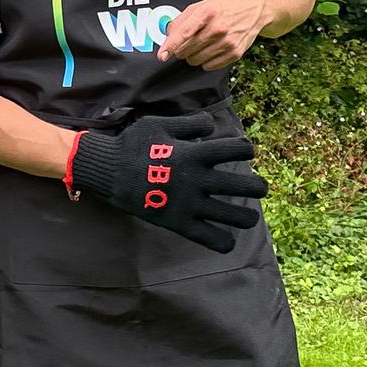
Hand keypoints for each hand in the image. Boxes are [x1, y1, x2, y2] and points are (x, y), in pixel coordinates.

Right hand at [66, 112, 267, 253]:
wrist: (107, 170)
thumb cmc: (132, 144)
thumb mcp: (159, 124)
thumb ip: (190, 123)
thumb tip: (213, 125)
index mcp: (195, 153)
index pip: (238, 149)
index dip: (246, 148)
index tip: (243, 151)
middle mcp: (198, 179)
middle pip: (247, 186)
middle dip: (259, 187)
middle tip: (258, 188)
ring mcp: (190, 203)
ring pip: (235, 216)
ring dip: (248, 217)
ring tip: (248, 217)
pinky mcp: (178, 222)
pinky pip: (210, 238)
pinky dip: (223, 242)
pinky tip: (226, 240)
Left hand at [158, 0, 268, 68]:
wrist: (256, 7)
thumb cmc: (226, 6)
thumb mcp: (201, 5)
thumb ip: (182, 20)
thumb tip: (168, 36)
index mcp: (207, 13)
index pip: (183, 34)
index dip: (170, 46)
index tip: (161, 55)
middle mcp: (218, 28)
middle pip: (186, 50)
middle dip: (181, 49)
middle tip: (188, 41)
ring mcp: (227, 42)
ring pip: (195, 60)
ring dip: (193, 55)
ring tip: (202, 43)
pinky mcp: (235, 53)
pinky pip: (209, 66)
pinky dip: (205, 60)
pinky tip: (211, 49)